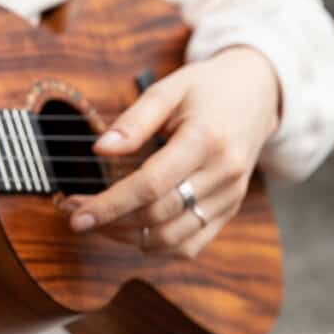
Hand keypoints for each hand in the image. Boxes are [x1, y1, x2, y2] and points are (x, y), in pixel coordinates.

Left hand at [63, 46, 280, 257]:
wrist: (258, 93)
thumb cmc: (206, 88)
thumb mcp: (168, 89)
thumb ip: (134, 121)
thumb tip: (100, 150)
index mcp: (206, 140)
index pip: (151, 185)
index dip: (109, 204)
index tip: (75, 214)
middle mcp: (223, 174)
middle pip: (159, 214)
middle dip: (110, 220)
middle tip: (74, 213)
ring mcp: (230, 196)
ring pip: (173, 238)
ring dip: (127, 237)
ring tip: (97, 222)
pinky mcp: (229, 209)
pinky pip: (191, 244)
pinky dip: (155, 246)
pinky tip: (128, 230)